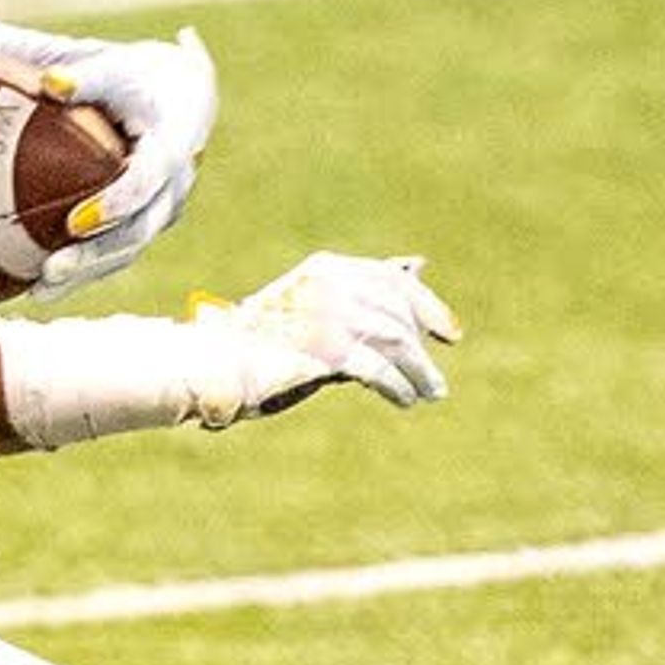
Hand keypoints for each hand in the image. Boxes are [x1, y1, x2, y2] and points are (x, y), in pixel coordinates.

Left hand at [22, 24, 217, 294]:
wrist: (182, 93)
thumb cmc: (140, 76)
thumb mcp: (117, 69)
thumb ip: (85, 78)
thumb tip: (48, 82)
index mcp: (173, 144)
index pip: (149, 180)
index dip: (117, 202)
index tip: (77, 221)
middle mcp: (175, 185)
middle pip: (139, 229)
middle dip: (95, 254)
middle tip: (50, 269)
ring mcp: (164, 209)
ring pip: (128, 251)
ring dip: (86, 274)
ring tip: (38, 291)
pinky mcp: (148, 222)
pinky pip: (118, 254)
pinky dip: (84, 272)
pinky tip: (37, 288)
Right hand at [183, 252, 459, 424]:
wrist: (214, 363)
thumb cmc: (263, 340)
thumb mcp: (317, 308)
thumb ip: (362, 291)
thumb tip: (418, 265)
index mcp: (326, 268)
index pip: (391, 280)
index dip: (426, 306)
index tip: (450, 334)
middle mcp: (331, 284)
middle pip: (397, 312)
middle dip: (420, 348)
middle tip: (434, 382)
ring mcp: (328, 314)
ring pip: (395, 340)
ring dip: (418, 371)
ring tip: (428, 393)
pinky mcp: (325, 348)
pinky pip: (377, 367)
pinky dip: (397, 385)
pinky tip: (404, 399)